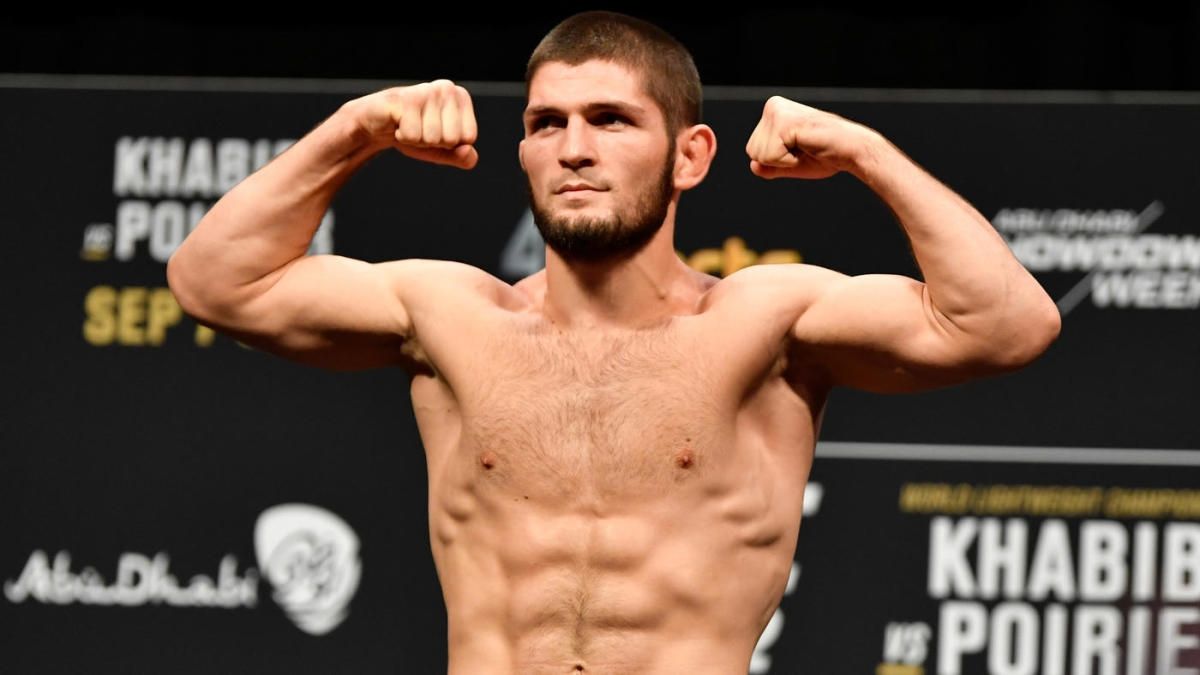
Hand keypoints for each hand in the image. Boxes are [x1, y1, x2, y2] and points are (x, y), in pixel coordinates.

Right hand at [345, 80, 478, 168]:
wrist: (377, 124)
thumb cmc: (414, 132)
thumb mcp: (442, 150)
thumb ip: (462, 156)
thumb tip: (469, 153)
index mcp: (460, 97)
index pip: (468, 138)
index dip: (449, 144)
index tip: (435, 131)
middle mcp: (446, 88)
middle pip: (451, 139)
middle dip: (433, 142)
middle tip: (418, 128)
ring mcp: (426, 91)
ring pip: (432, 139)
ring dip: (417, 140)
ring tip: (407, 125)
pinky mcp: (405, 99)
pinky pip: (413, 136)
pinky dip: (403, 138)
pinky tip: (397, 124)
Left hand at [745, 96, 877, 179]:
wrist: (851, 150)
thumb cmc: (825, 155)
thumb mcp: (789, 163)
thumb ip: (769, 165)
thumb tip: (752, 165)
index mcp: (773, 111)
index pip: (753, 150)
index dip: (776, 160)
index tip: (799, 149)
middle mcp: (773, 106)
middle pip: (752, 151)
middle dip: (778, 160)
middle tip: (804, 149)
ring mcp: (777, 112)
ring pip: (759, 155)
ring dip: (785, 160)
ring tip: (806, 146)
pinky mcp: (784, 122)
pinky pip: (771, 157)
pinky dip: (789, 161)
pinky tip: (806, 147)